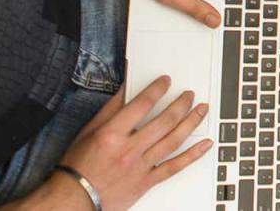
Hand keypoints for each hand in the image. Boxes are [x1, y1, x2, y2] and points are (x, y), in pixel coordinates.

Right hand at [55, 78, 210, 210]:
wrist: (74, 200)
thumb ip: (109, 110)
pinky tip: (205, 145)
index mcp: (112, 134)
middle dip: (181, 104)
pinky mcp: (147, 182)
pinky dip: (192, 155)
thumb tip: (124, 89)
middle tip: (189, 95)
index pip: (141, 104)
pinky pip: (174, 167)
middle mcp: (129, 149)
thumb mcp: (88, 132)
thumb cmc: (78, 167)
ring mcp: (140, 166)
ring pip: (173, 141)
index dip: (157, 89)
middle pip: (164, 121)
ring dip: (191, 123)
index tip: (166, 81)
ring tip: (202, 110)